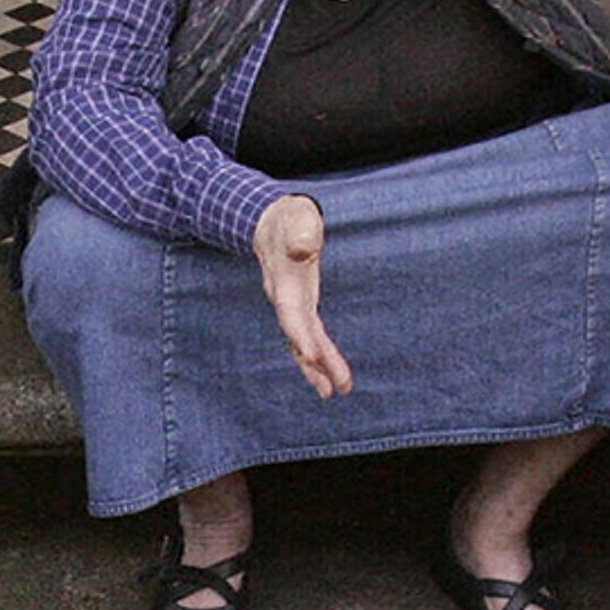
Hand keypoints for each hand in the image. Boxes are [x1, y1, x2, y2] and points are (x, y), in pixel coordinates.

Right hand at [250, 193, 350, 396]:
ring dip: (318, 366)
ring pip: (303, 341)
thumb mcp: (297, 217)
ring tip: (335, 391)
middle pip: (298, 335)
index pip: (291, 312)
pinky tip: (331, 372)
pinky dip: (320, 354)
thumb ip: (301, 231)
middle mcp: (284, 298)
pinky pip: (310, 335)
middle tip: (332, 389)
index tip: (313, 356)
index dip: (300, 334)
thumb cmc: (289, 218)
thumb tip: (304, 248)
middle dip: (315, 361)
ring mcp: (292, 304)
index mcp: (283, 280)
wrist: (274, 222)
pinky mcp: (301, 306)